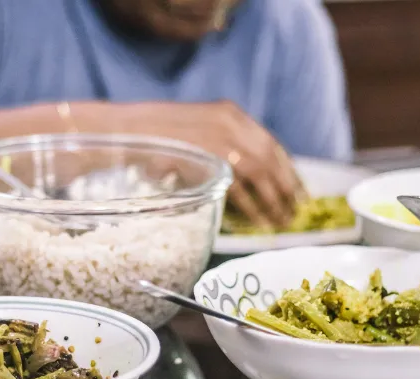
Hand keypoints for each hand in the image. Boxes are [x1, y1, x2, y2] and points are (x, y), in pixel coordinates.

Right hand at [114, 101, 305, 226]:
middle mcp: (231, 122)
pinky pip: (242, 189)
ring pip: (263, 173)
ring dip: (275, 200)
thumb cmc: (149, 136)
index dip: (287, 168)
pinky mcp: (211, 159)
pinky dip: (254, 208)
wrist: (122, 132)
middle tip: (297, 209)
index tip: (296, 188)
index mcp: (228, 113)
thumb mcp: (191, 134)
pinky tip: (262, 223)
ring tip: (282, 222)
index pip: (269, 142)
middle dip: (288, 186)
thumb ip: (216, 147)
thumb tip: (238, 176)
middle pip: (273, 157)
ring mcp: (221, 139)